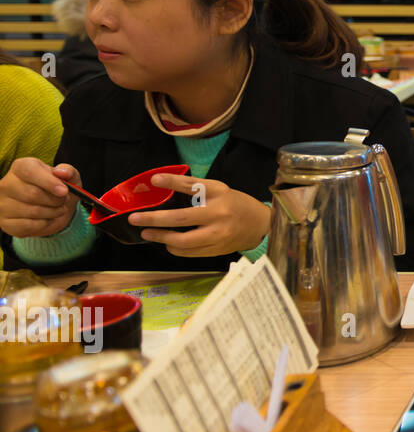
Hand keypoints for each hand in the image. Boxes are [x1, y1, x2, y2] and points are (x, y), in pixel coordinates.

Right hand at [0, 159, 79, 237]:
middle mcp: (6, 184)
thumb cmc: (58, 189)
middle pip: (33, 194)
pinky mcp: (5, 223)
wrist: (53, 208)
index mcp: (20, 167)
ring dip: (53, 212)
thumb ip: (68, 171)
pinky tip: (47, 219)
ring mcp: (2, 204)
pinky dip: (44, 224)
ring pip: (32, 211)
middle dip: (55, 200)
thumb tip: (61, 172)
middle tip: (63, 201)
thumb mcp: (68, 177)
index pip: (29, 172)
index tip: (64, 191)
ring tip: (58, 209)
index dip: (49, 182)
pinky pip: (28, 226)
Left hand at [130, 174, 270, 256]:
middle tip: (135, 218)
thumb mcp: (220, 190)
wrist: (260, 225)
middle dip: (155, 219)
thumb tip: (164, 188)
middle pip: (181, 218)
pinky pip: (189, 252)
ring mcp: (218, 234)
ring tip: (147, 233)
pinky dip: (174, 247)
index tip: (154, 180)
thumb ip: (197, 190)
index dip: (172, 182)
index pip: (192, 186)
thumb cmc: (235, 204)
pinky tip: (167, 242)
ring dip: (161, 237)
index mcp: (219, 193)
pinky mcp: (216, 249)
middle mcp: (218, 213)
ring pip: (182, 240)